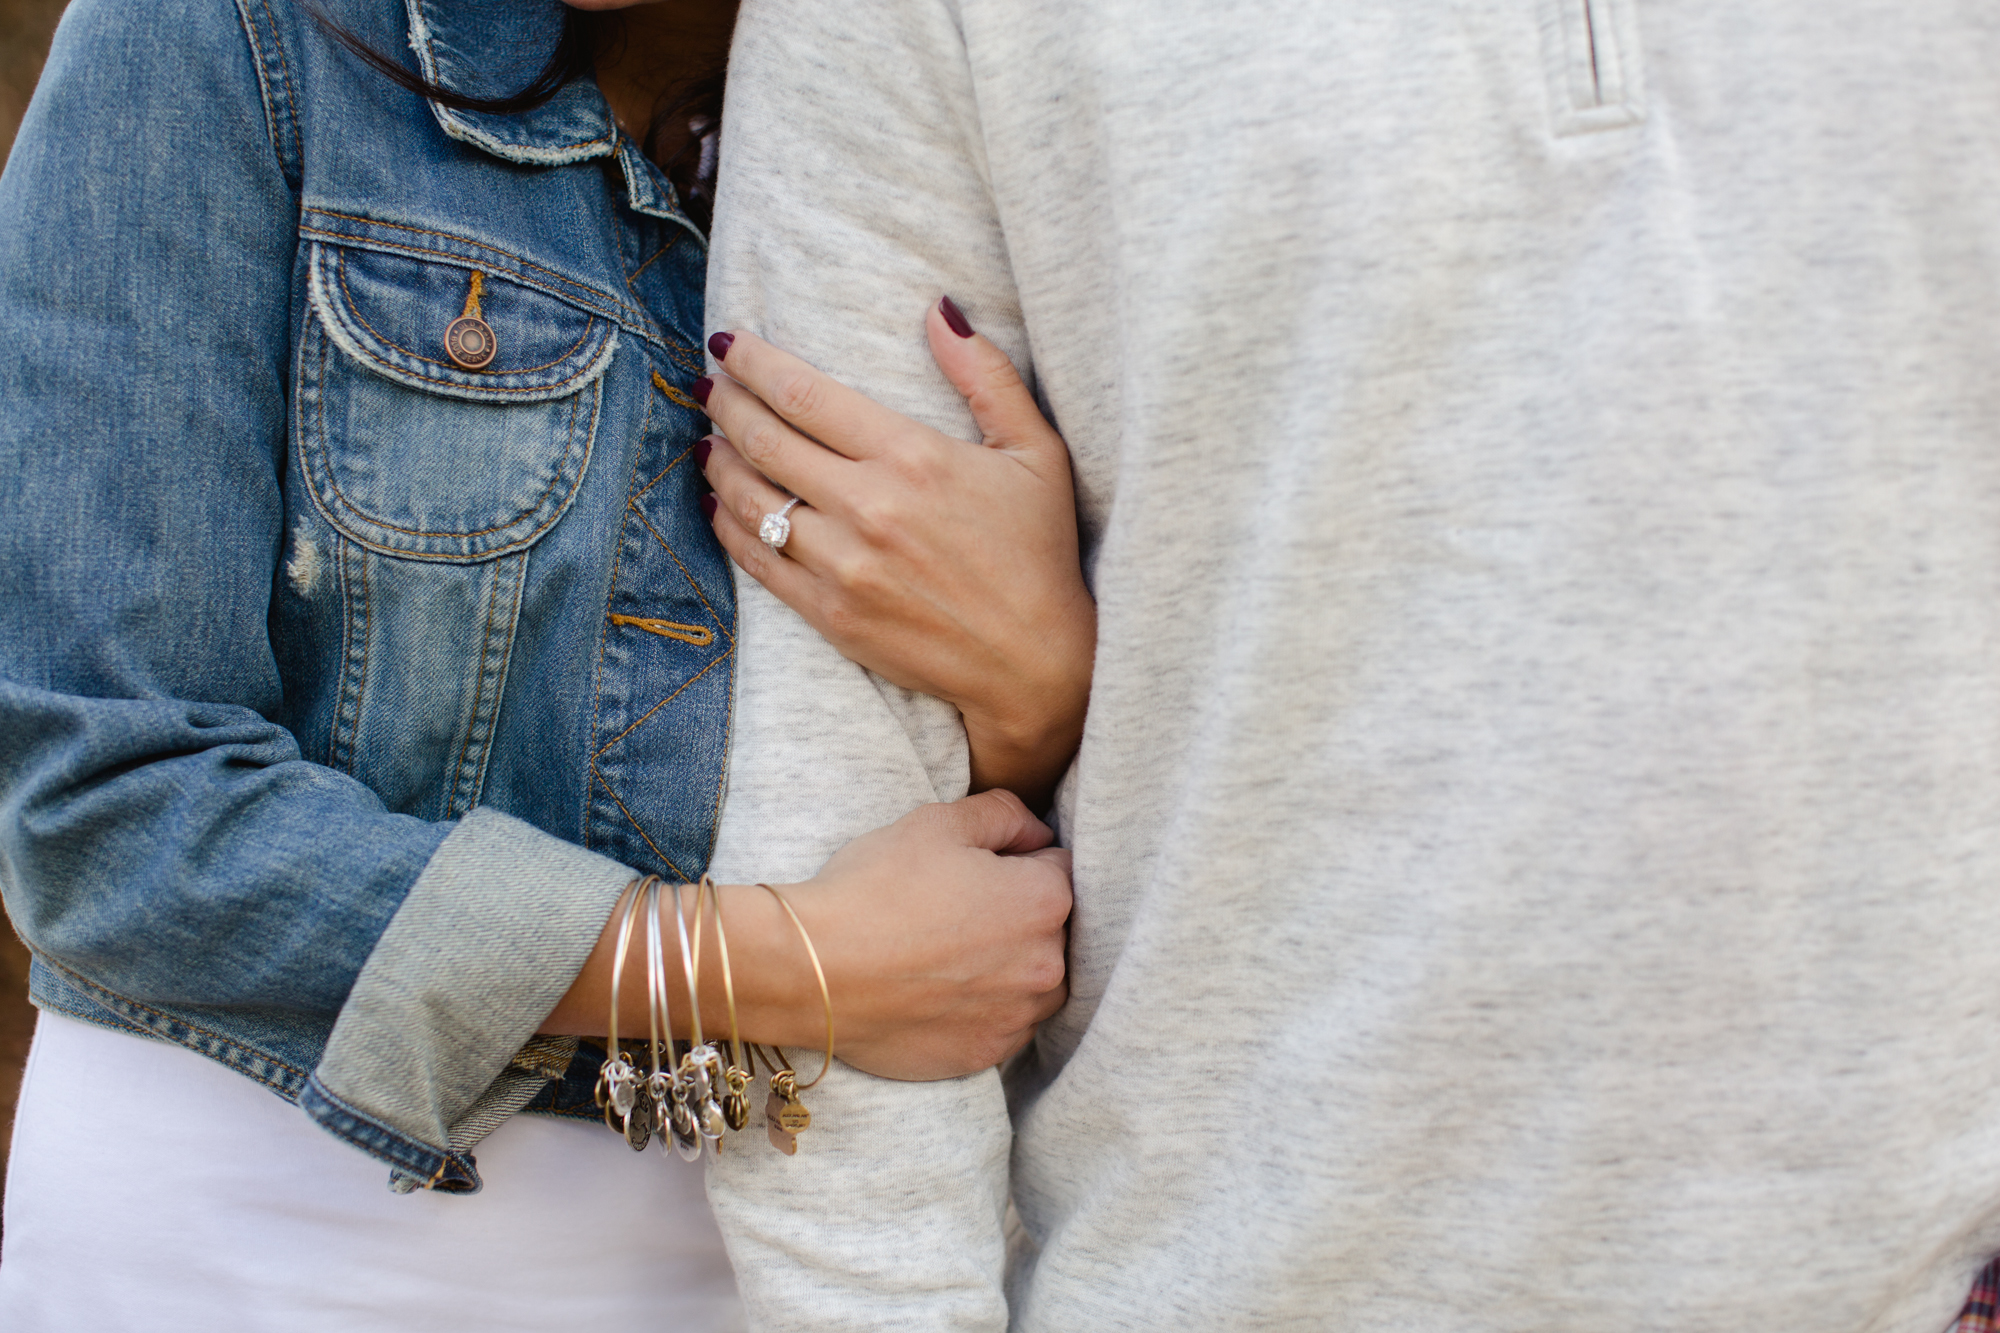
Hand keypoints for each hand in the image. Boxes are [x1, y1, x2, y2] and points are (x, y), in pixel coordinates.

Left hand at [696, 300, 1095, 811]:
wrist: (1037, 663)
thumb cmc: (1040, 553)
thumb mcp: (1036, 452)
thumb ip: (986, 375)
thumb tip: (940, 307)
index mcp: (912, 457)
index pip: (803, 395)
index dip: (754, 363)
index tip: (729, 343)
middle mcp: (868, 508)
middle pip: (764, 440)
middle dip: (725, 402)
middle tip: (708, 383)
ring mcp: (843, 566)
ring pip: (749, 500)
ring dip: (717, 463)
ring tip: (708, 440)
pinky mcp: (831, 615)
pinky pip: (756, 562)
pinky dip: (726, 527)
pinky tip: (718, 504)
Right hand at [785, 788, 1072, 1079]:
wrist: (812, 971)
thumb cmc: (874, 889)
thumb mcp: (936, 823)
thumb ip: (1001, 815)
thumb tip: (1033, 832)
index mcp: (1045, 901)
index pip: (1061, 867)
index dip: (1020, 860)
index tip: (978, 866)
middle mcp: (1046, 965)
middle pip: (1052, 929)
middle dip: (1019, 914)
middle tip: (955, 908)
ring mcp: (1017, 1018)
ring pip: (1033, 982)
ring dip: (1008, 966)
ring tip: (947, 953)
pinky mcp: (984, 1055)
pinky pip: (1000, 1024)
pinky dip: (980, 1008)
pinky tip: (937, 990)